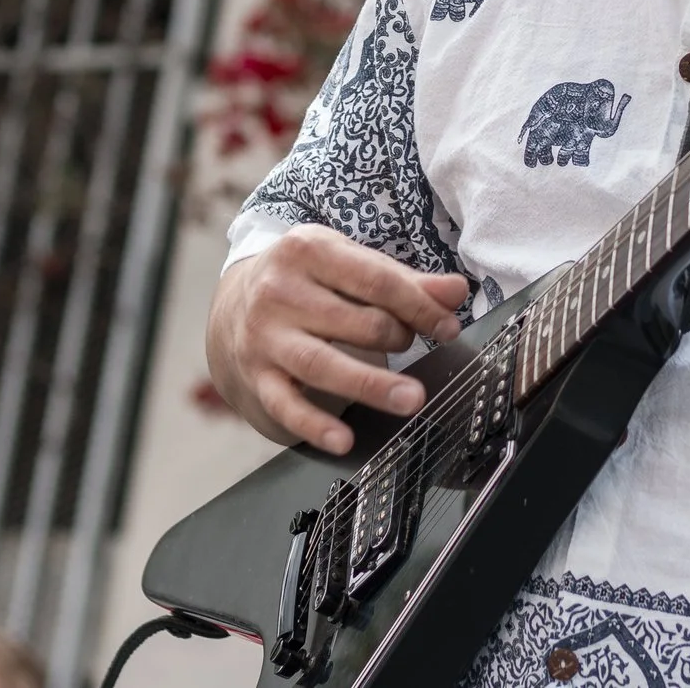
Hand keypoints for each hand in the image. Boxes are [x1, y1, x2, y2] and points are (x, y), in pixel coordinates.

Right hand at [206, 224, 469, 454]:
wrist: (233, 305)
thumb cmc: (306, 281)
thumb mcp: (347, 264)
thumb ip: (404, 280)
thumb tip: (456, 291)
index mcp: (307, 249)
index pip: (375, 279)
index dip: (419, 305)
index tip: (448, 327)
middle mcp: (279, 290)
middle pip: (354, 321)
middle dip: (397, 337)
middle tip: (413, 346)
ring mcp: (264, 336)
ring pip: (322, 363)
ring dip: (371, 384)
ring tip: (411, 399)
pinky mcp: (257, 376)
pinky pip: (287, 405)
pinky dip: (315, 425)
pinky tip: (344, 440)